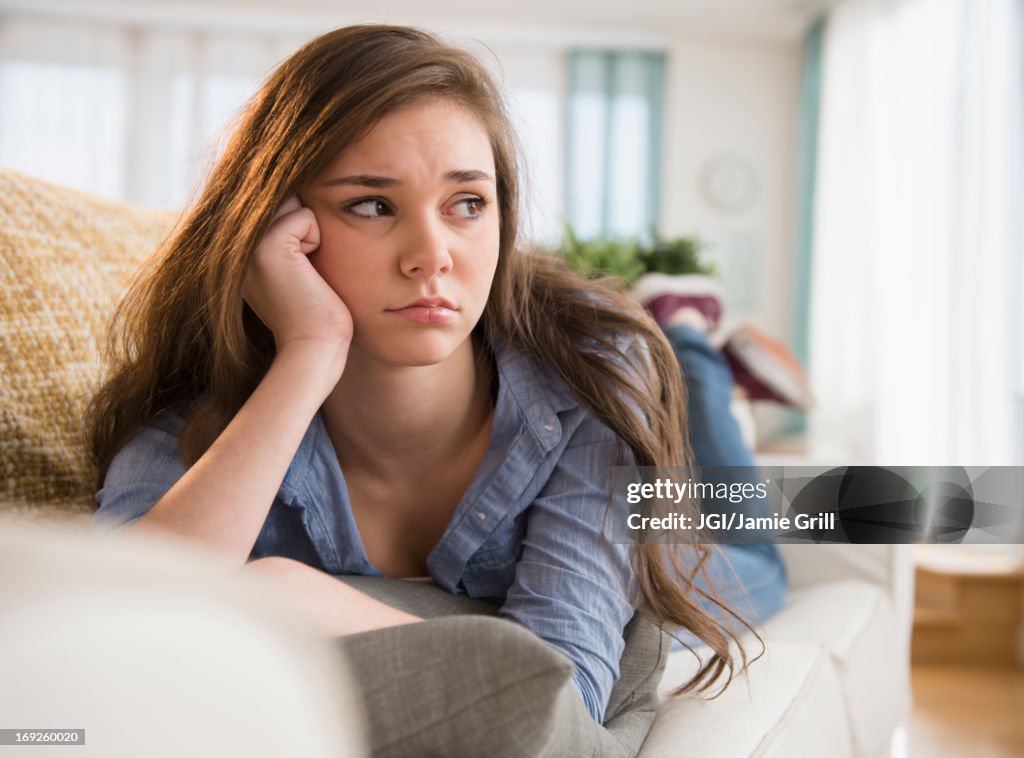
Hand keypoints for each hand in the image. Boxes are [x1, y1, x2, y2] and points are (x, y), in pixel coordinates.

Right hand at [242, 196, 351, 377]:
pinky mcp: (267, 245)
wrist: (313, 347)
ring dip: (309, 231)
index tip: (297, 267)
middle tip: (303, 269)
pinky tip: (307, 273)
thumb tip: (294, 193)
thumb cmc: (313, 312)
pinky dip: (316, 240)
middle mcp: (231, 243)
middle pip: (281, 196)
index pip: (270, 201)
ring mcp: (246, 243)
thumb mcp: (290, 267)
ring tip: (304, 270)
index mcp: (233, 248)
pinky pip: (306, 216)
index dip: (296, 225)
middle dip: (302, 223)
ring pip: (293, 202)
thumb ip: (282, 233)